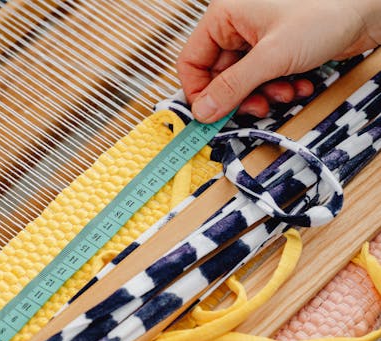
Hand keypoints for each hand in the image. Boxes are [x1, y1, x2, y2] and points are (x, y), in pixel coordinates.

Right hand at [177, 0, 380, 121]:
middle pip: (219, 76)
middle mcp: (237, 26)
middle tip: (257, 107)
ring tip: (285, 93)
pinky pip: (263, 79)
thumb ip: (233, 86)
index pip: (192, 61)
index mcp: (224, 16)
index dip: (199, 92)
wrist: (370, 8)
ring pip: (243, 81)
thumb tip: (204, 111)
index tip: (210, 115)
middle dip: (241, 96)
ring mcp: (257, 38)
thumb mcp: (272, 57)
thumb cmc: (326, 11)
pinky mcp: (276, 49)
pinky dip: (278, 88)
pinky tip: (298, 84)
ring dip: (262, 95)